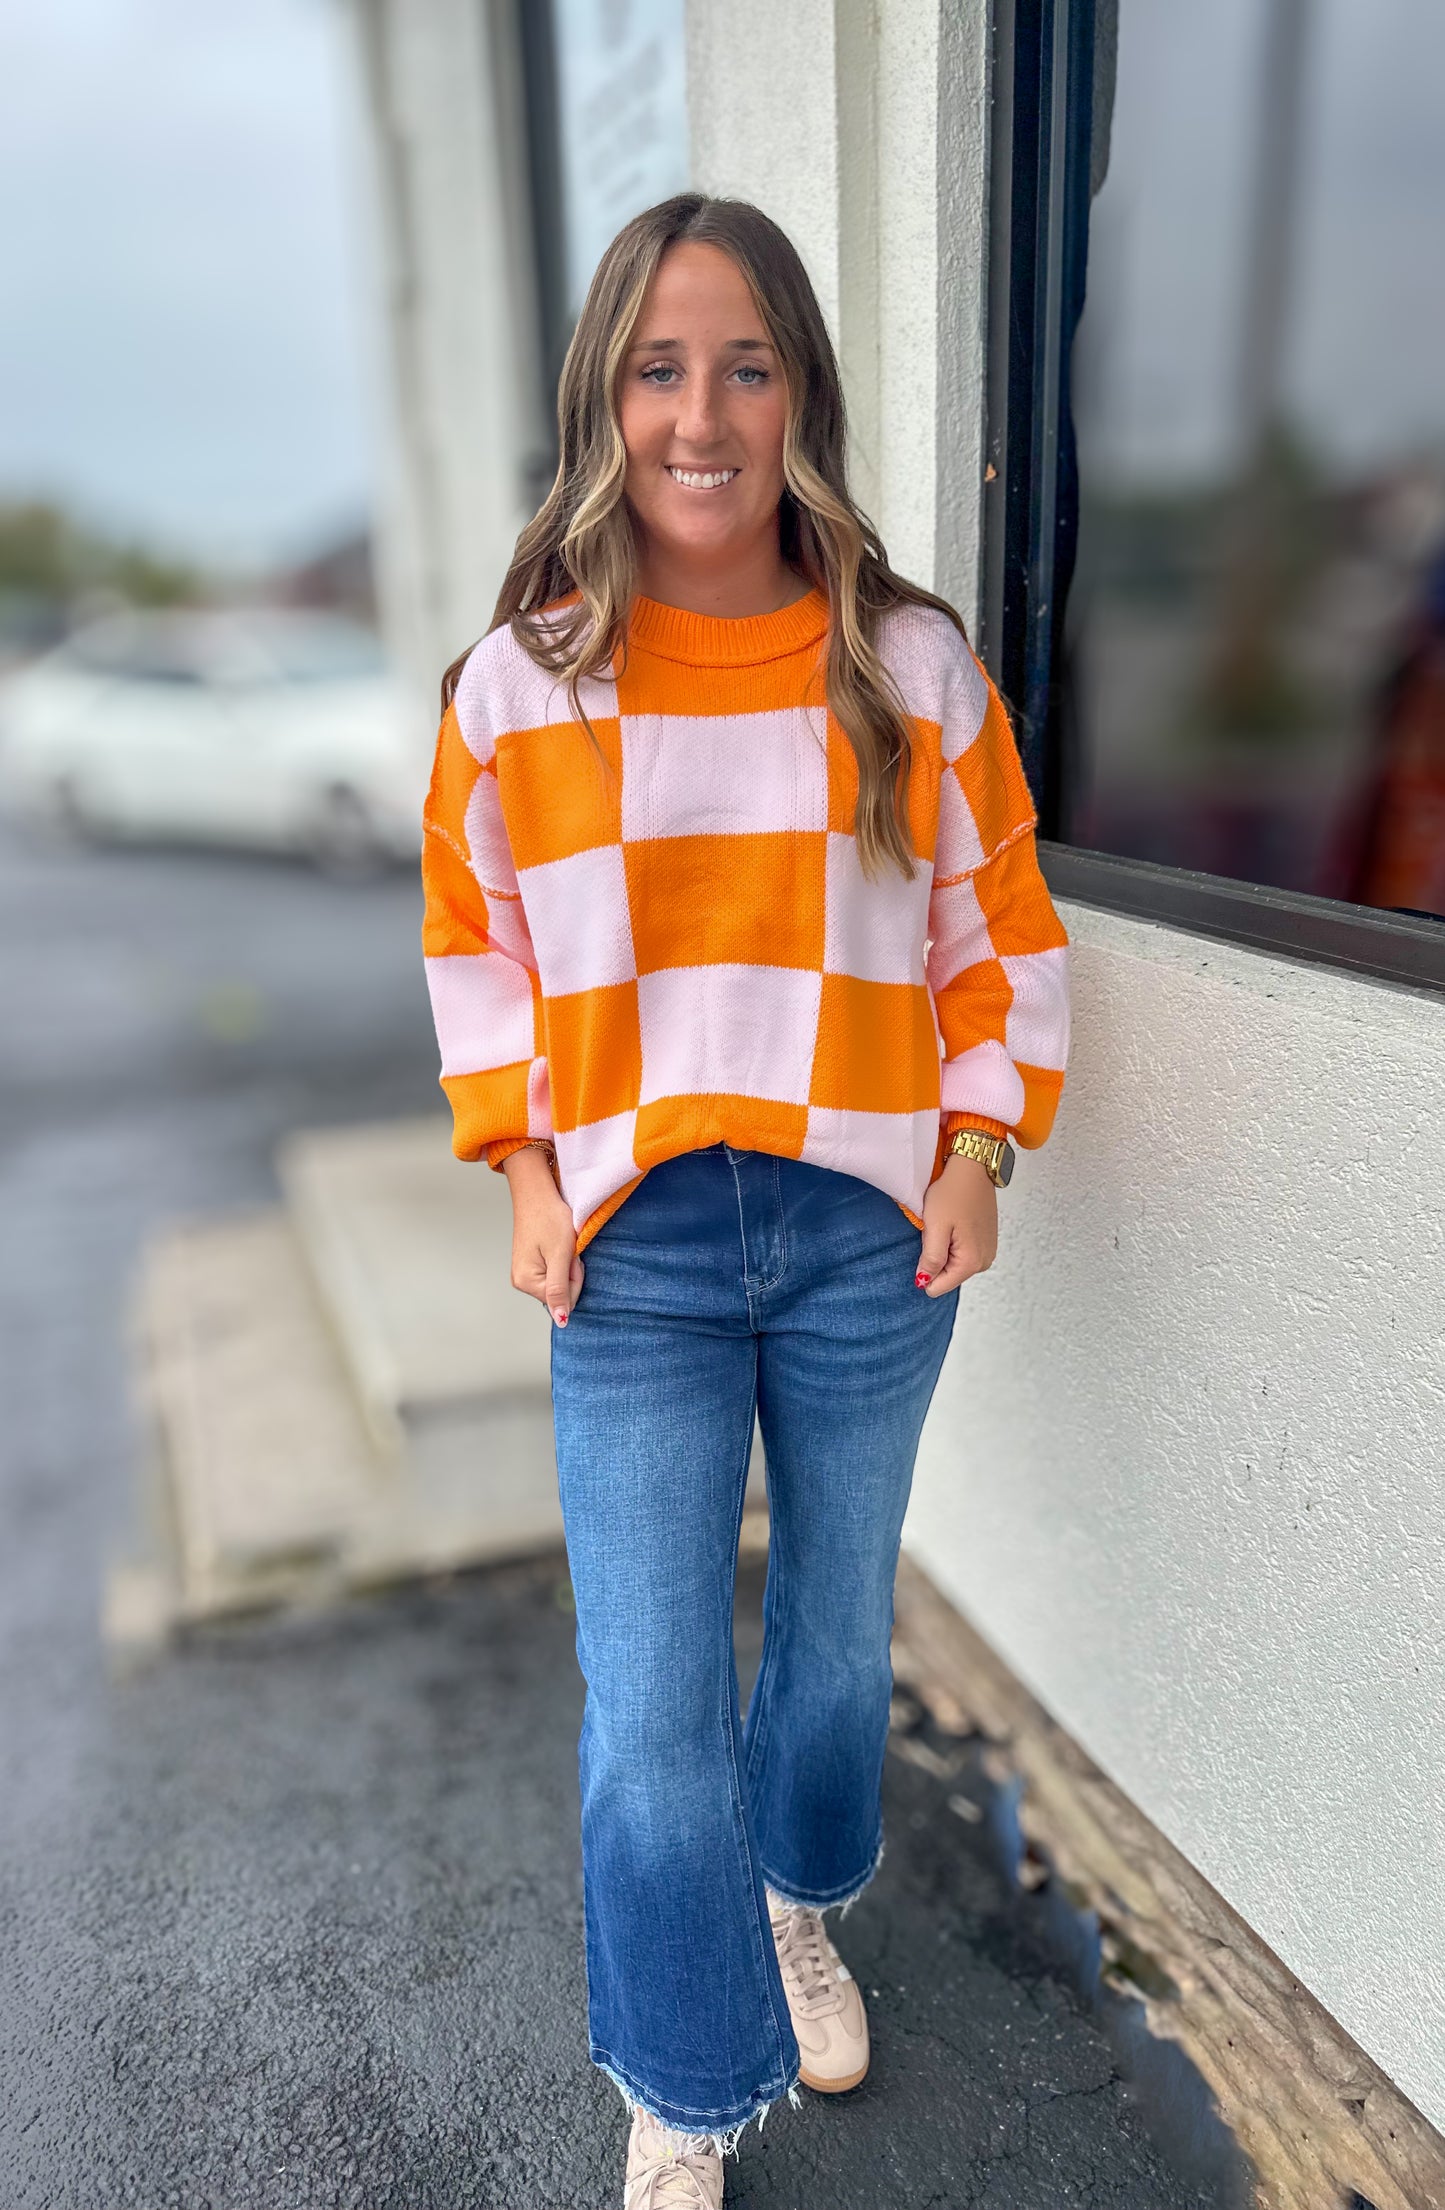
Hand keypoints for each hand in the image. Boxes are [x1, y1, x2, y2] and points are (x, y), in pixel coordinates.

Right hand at [502, 1146, 582, 1326]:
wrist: (537, 1193)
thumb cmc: (549, 1218)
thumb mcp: (560, 1255)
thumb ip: (560, 1290)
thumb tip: (561, 1321)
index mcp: (526, 1282)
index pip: (564, 1300)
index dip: (574, 1277)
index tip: (569, 1256)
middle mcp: (521, 1282)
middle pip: (561, 1294)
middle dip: (571, 1273)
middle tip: (566, 1249)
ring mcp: (524, 1274)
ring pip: (559, 1283)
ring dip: (567, 1265)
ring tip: (560, 1245)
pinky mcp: (530, 1265)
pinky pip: (554, 1273)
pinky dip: (562, 1261)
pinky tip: (556, 1246)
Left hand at [917, 1153, 997, 1296]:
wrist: (973, 1168)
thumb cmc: (953, 1193)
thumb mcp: (935, 1227)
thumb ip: (931, 1260)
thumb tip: (924, 1283)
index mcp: (972, 1262)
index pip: (937, 1287)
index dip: (924, 1268)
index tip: (927, 1243)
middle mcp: (984, 1261)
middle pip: (947, 1276)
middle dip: (935, 1257)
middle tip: (936, 1230)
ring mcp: (988, 1251)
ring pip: (953, 1264)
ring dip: (944, 1248)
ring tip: (946, 1224)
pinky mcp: (987, 1242)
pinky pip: (962, 1253)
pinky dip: (953, 1242)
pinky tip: (954, 1223)